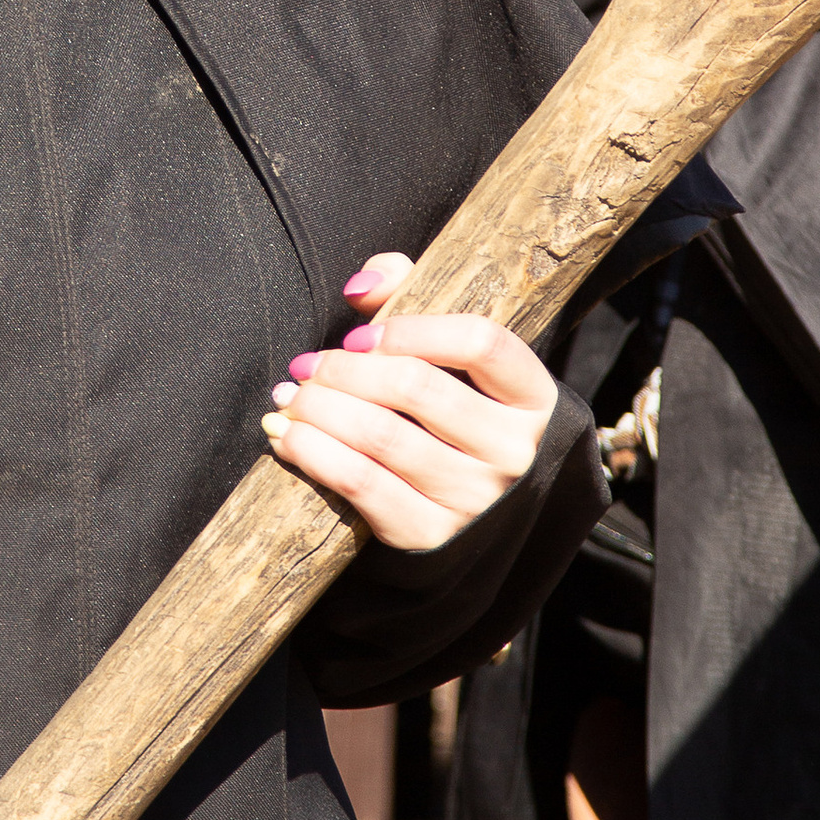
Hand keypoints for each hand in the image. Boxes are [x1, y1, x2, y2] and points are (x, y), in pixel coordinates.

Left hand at [261, 254, 556, 550]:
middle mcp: (513, 451)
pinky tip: (288, 437)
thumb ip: (416, 302)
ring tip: (289, 397)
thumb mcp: (457, 365)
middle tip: (306, 366)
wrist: (478, 525)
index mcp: (531, 397)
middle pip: (417, 387)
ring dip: (318, 408)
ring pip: (380, 435)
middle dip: (345, 369)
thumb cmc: (457, 424)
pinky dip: (312, 452)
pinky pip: (359, 483)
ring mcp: (475, 498)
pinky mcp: (432, 535)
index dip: (411, 328)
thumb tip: (365, 284)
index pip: (480, 342)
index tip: (359, 335)